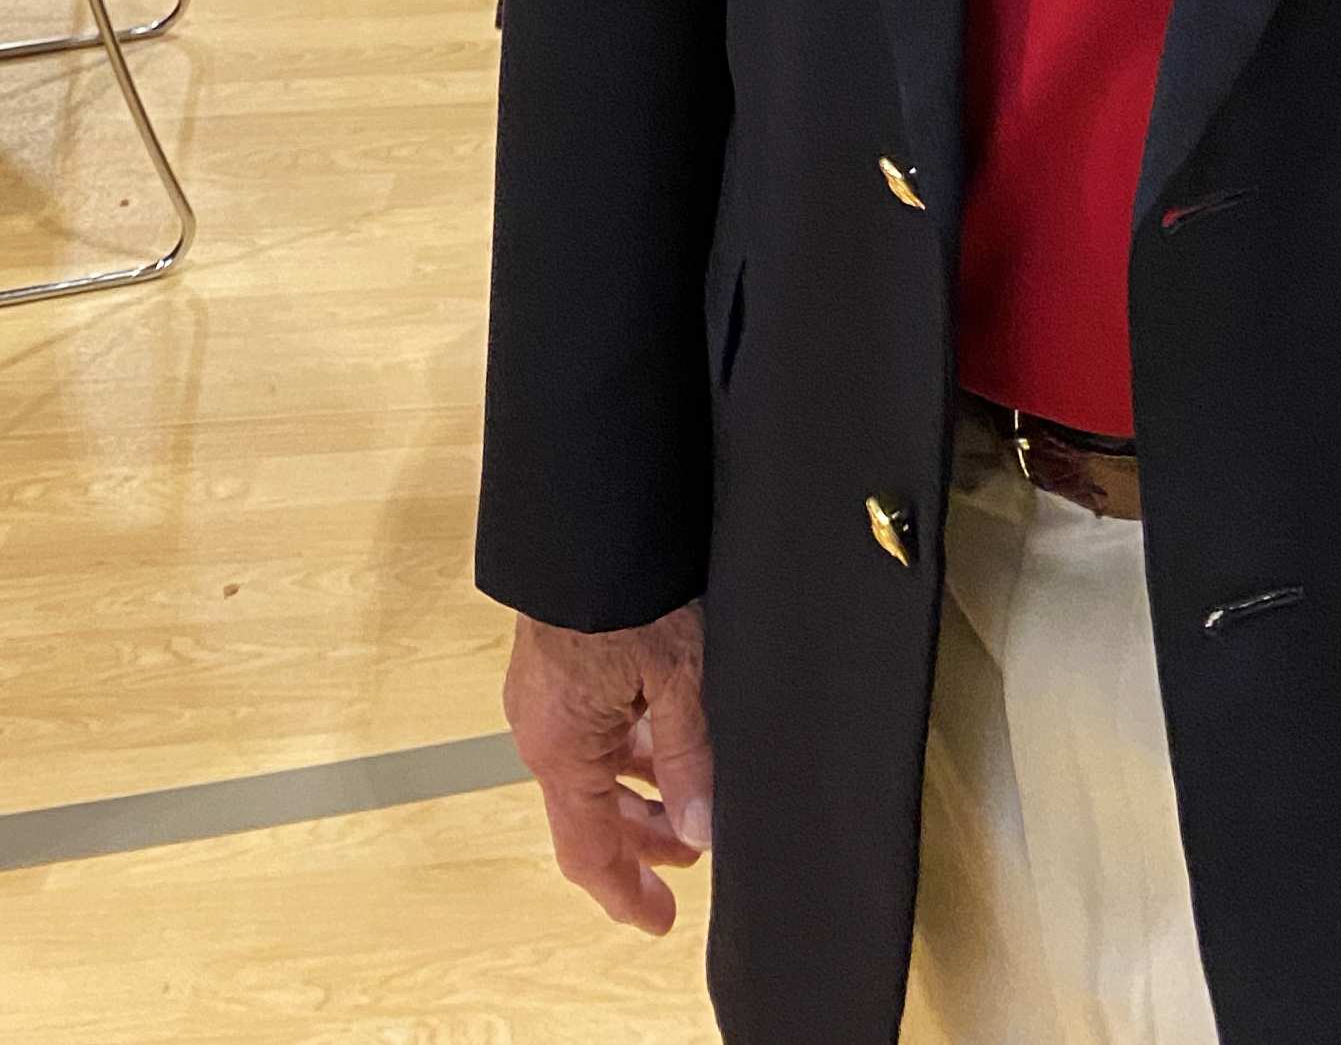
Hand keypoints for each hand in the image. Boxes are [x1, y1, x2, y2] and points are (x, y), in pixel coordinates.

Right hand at [504, 600, 711, 934]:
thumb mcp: (678, 677)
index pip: (586, 851)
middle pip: (591, 813)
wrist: (589, 515)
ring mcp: (544, 697)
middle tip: (694, 854)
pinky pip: (591, 727)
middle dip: (643, 839)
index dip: (625, 892)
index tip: (659, 920)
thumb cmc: (627, 588)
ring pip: (594, 768)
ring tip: (692, 798)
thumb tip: (703, 829)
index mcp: (561, 748)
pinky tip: (667, 736)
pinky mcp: (555, 666)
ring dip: (639, 790)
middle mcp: (541, 731)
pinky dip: (628, 746)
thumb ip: (689, 758)